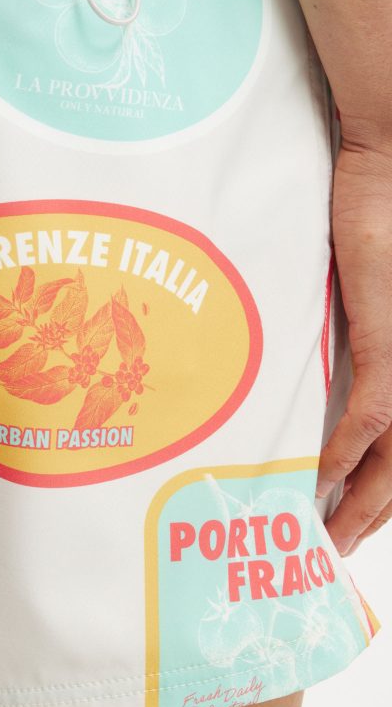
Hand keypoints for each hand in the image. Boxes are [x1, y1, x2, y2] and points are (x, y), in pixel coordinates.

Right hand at [315, 132, 391, 554]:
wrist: (391, 161)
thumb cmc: (383, 212)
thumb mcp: (377, 290)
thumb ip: (369, 334)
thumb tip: (339, 379)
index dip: (388, 486)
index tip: (358, 513)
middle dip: (376, 512)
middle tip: (338, 546)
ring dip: (363, 504)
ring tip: (327, 535)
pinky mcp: (390, 346)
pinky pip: (370, 420)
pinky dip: (345, 457)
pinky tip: (321, 483)